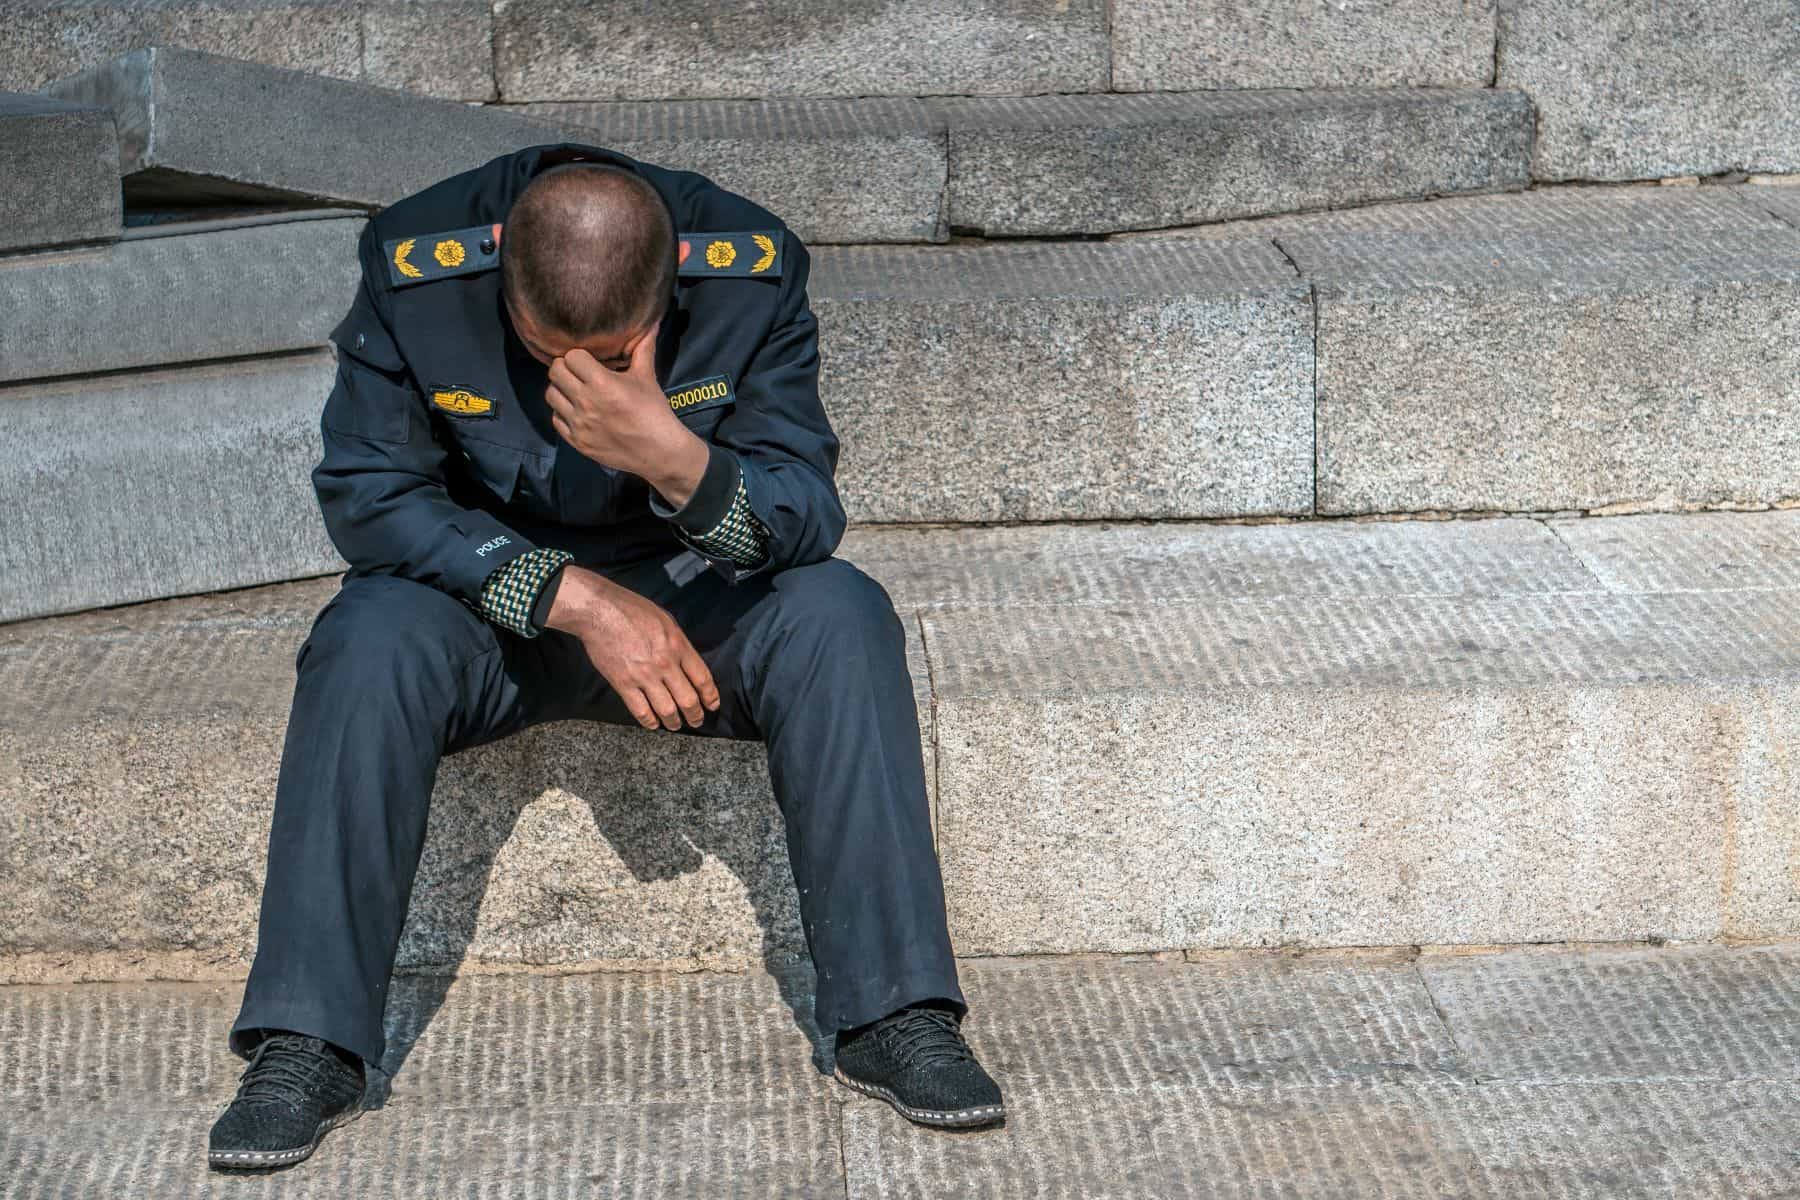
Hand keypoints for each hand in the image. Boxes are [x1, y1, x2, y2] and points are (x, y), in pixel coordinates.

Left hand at [545, 334, 705, 504]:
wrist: (658, 451)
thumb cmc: (653, 411)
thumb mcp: (647, 376)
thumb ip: (643, 348)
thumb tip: (651, 322)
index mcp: (602, 382)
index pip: (571, 356)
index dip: (579, 355)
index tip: (588, 360)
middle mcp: (585, 402)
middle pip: (555, 372)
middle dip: (565, 368)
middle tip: (577, 372)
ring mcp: (578, 423)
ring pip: (551, 395)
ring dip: (561, 389)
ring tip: (574, 390)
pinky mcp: (576, 441)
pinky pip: (556, 419)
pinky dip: (563, 412)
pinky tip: (577, 411)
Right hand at [545, 566, 720, 730]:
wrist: (599, 610)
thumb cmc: (631, 609)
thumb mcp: (665, 620)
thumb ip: (678, 642)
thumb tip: (687, 661)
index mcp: (678, 646)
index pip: (702, 678)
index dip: (710, 696)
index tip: (712, 705)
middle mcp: (665, 663)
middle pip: (688, 699)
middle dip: (695, 715)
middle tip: (696, 721)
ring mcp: (644, 675)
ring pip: (667, 709)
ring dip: (674, 722)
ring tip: (675, 725)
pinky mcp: (623, 683)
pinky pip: (641, 710)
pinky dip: (649, 721)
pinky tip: (652, 723)